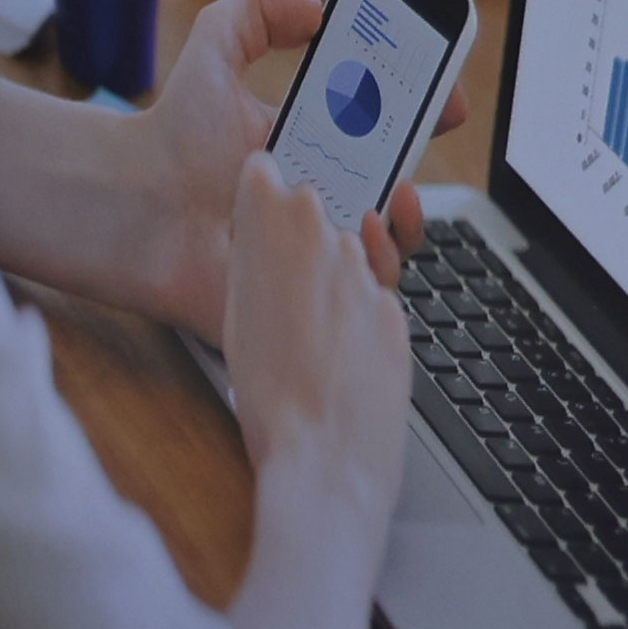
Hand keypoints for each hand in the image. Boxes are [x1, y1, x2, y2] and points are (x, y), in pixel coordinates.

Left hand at [135, 0, 445, 330]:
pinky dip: (368, 269)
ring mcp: (317, 242)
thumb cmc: (171, 136)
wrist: (129, 202)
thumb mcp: (214, 51)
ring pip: (393, 243)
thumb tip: (316, 8)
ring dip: (405, 222)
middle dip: (424, 166)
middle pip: (405, 186)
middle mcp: (327, 193)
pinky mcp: (302, 288)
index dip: (429, 113)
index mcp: (322, 143)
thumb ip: (257, 9)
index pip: (395, 131)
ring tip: (388, 198)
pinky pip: (357, 293)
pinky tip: (346, 241)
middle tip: (417, 152)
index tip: (447, 98)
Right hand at [220, 151, 413, 523]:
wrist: (327, 453)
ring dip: (326, 276)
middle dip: (297, 231)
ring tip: (297, 323)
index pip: (268, 175)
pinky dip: (351, 316)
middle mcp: (331, 242)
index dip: (259, 186)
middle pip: (315, 213)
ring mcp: (370, 278)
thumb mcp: (232, 314)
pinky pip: (370, 301)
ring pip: (347, 259)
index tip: (253, 193)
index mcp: (276, 230)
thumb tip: (261, 226)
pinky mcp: (395, 316)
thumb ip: (251, 259)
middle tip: (271, 268)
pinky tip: (328, 352)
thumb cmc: (267, 392)